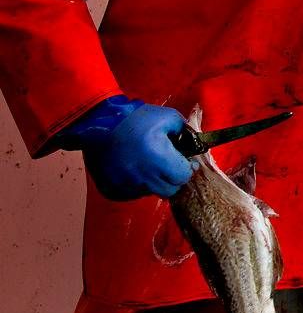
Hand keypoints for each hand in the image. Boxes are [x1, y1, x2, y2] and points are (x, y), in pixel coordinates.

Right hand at [58, 97, 195, 199]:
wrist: (99, 123)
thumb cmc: (135, 118)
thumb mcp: (168, 117)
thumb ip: (185, 131)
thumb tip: (193, 143)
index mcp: (159, 160)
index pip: (183, 178)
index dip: (187, 169)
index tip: (186, 161)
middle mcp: (142, 178)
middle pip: (169, 190)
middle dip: (173, 178)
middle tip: (169, 164)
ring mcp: (125, 186)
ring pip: (150, 192)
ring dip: (154, 182)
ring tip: (148, 163)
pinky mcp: (111, 190)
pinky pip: (131, 194)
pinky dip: (136, 185)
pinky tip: (134, 169)